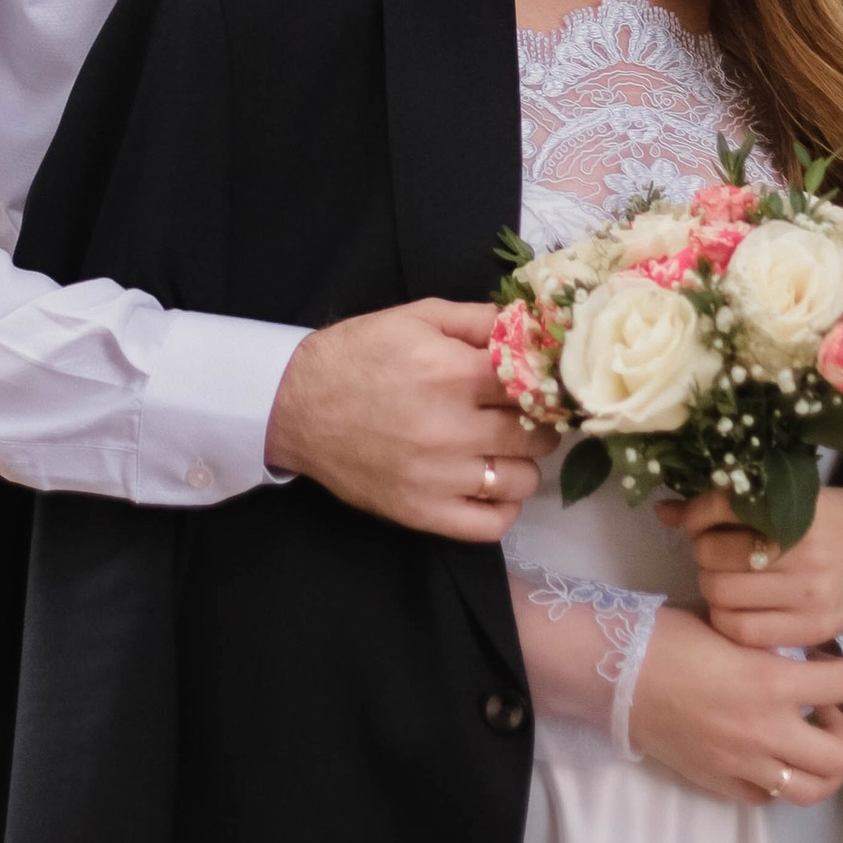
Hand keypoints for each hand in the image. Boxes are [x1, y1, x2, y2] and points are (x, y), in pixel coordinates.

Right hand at [266, 300, 555, 542]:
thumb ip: (481, 319)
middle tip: (521, 415)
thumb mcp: (418, 317)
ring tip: (501, 449)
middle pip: (537, 435)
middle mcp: (451, 429)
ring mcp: (437, 477)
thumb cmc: (359, 354)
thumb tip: (535, 326)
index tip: (545, 383)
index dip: (547, 382)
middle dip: (539, 422)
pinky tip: (490, 486)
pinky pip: (491, 526)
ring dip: (522, 464)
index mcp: (453, 373)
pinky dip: (502, 508)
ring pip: (523, 482)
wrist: (295, 404)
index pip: (537, 383)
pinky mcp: (420, 513)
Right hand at [624, 606, 842, 804]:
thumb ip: (770, 645)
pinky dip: (775, 781)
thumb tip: (797, 655)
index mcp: (771, 681)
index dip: (840, 673)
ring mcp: (742, 763)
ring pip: (810, 791)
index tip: (819, 666)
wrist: (614, 674)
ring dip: (817, 767)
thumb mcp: (731, 627)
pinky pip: (765, 798)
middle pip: (838, 756)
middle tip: (818, 710)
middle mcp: (765, 730)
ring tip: (799, 741)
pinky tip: (763, 755)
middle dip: (839, 731)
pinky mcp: (717, 781)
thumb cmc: (668, 637)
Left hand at [666, 485, 842, 670]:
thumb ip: (737, 504)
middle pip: (716, 556)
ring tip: (724, 578)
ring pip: (723, 596)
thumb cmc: (840, 523)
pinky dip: (726, 620)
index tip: (695, 518)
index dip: (697, 513)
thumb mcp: (799, 500)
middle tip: (713, 549)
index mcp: (802, 510)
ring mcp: (810, 596)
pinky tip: (735, 607)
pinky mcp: (813, 630)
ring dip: (711, 586)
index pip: (725, 507)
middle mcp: (806, 553)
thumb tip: (665, 511)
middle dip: (702, 551)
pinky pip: (745, 633)